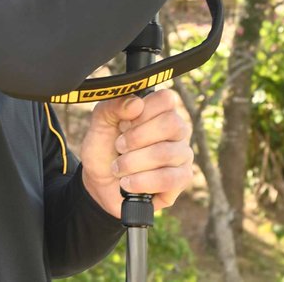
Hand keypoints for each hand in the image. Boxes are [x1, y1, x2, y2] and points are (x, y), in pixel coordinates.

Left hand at [78, 90, 193, 217]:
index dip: (143, 111)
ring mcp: (183, 154)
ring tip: (118, 168)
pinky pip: (169, 179)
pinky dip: (142, 182)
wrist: (101, 185)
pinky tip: (128, 183)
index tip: (123, 123)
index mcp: (160, 110)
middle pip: (171, 124)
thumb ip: (112, 107)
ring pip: (166, 153)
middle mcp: (177, 129)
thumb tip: (136, 103)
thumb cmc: (105, 150)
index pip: (166, 99)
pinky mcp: (183, 178)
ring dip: (133, 163)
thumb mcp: (100, 125)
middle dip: (137, 138)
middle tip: (119, 147)